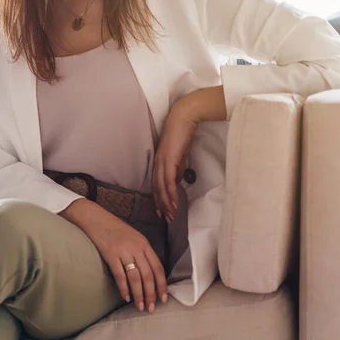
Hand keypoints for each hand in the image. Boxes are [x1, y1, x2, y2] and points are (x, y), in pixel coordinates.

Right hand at [81, 206, 168, 310]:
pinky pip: (120, 275)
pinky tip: (126, 297)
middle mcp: (136, 247)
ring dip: (138, 294)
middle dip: (151, 294)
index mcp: (144, 243)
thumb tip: (149, 274)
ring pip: (135, 277)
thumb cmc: (114, 228)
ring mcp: (123, 250)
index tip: (164, 298)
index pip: (157, 266)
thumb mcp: (133, 237)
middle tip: (151, 308)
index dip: (162, 284)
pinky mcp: (110, 254)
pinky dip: (124, 288)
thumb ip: (141, 252)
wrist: (95, 218)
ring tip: (140, 306)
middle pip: (148, 274)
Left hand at [152, 103, 198, 223]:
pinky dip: (171, 194)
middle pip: (156, 190)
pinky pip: (168, 181)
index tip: (162, 212)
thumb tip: (176, 183)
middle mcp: (157, 164)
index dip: (159, 200)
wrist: (183, 120)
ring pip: (161, 188)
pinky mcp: (168, 161)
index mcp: (158, 163)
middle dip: (161, 206)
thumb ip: (177, 170)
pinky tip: (175, 203)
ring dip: (166, 203)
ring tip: (172, 216)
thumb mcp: (179, 157)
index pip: (156, 186)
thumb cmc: (182, 136)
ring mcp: (161, 162)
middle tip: (166, 219)